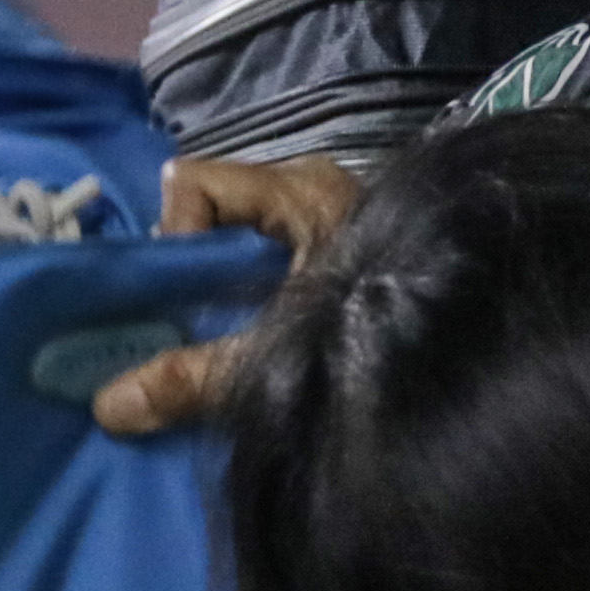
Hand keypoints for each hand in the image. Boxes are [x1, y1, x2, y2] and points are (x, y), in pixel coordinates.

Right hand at [102, 157, 363, 439]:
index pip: (194, 183)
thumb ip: (194, 378)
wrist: (480, 355)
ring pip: (244, 235)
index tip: (181, 299)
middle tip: (193, 323)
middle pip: (213, 208)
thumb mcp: (276, 357)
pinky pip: (276, 255)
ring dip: (222, 286)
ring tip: (223, 336)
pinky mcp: (349, 249)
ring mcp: (334, 215)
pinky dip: (256, 293)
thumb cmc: (384, 336)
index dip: (173, 238)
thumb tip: (109, 407)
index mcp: (298, 191)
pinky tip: (261, 334)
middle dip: (190, 268)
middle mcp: (315, 188)